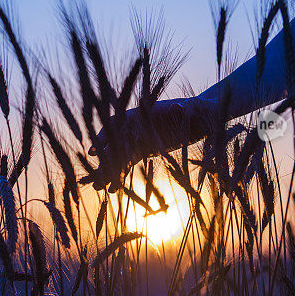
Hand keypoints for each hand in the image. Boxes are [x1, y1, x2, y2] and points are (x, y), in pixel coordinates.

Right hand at [87, 96, 209, 190]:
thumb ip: (183, 110)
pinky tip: (113, 188)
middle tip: (94, 178)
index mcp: (142, 113)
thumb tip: (182, 107)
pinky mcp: (144, 148)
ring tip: (98, 187)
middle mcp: (136, 126)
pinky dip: (120, 173)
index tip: (93, 150)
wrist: (201, 117)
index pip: (117, 126)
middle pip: (115, 143)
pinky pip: (128, 162)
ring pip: (118, 155)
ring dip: (108, 170)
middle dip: (104, 161)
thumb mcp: (191, 110)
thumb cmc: (196, 111)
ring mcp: (138, 137)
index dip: (104, 138)